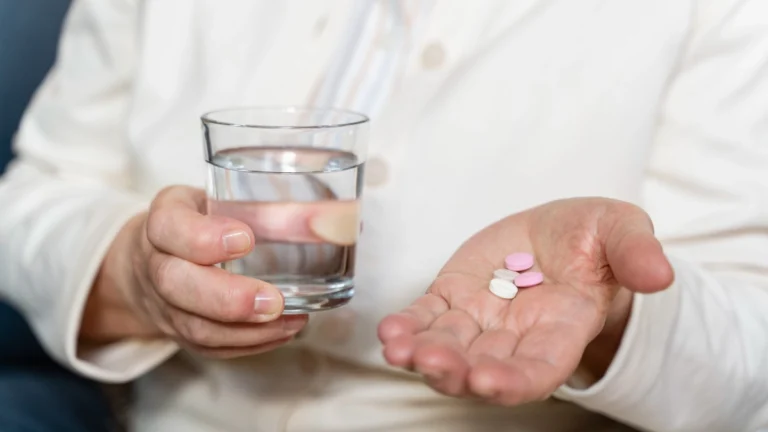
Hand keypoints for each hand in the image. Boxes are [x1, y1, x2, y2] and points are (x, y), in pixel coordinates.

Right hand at [84, 186, 307, 357]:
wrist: (154, 257)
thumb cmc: (201, 220)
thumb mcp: (224, 198)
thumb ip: (271, 205)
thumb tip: (343, 218)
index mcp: (164, 219)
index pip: (168, 226)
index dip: (203, 237)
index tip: (246, 239)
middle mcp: (154, 263)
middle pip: (174, 284)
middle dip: (226, 297)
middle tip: (273, 299)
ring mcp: (163, 304)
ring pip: (193, 326)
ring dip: (245, 330)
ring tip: (291, 320)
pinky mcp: (180, 332)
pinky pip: (209, 347)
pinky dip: (249, 344)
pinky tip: (284, 331)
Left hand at [378, 198, 673, 404]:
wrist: (558, 233)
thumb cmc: (594, 239)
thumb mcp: (622, 232)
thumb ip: (637, 253)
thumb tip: (660, 275)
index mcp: (564, 326)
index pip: (541, 365)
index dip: (516, 378)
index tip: (489, 381)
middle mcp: (518, 334)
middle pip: (486, 365)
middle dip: (458, 370)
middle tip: (433, 362)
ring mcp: (481, 318)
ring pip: (450, 346)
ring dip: (423, 352)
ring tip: (400, 349)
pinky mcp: (453, 297)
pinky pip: (427, 317)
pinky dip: (408, 326)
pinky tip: (390, 332)